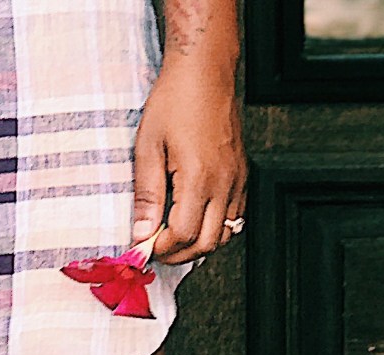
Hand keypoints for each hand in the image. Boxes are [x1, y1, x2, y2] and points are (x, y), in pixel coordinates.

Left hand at [130, 64, 245, 264]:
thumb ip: (146, 194)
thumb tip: (141, 231)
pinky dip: (216, 227)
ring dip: (198, 244)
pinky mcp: (242, 173)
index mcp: (199, 177)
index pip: (183, 234)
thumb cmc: (175, 101)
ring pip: (226, 234)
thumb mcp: (147, 147)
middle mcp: (224, 183)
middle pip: (207, 242)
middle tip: (154, 249)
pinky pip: (236, 215)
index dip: (160, 247)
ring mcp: (237, 179)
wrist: (204, 73)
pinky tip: (195, 219)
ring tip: (172, 238)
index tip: (142, 247)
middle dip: (178, 254)